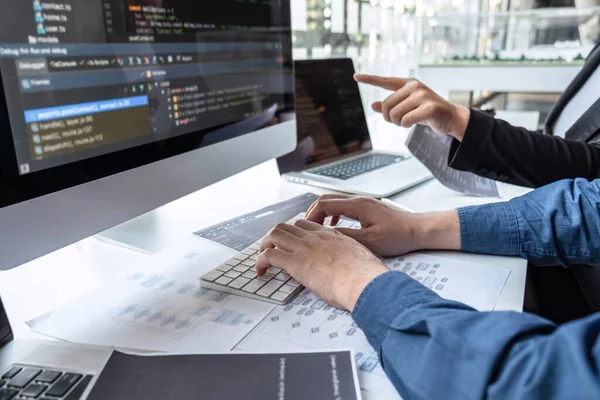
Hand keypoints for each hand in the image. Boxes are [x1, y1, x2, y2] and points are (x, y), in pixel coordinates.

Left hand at [256, 220, 387, 310]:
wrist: (364, 281)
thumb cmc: (367, 275)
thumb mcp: (360, 258)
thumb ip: (350, 257)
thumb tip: (351, 266)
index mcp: (332, 236)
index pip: (307, 226)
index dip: (296, 233)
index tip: (293, 242)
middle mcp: (316, 238)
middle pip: (288, 226)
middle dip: (277, 236)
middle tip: (273, 247)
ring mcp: (304, 248)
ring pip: (275, 235)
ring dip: (265, 245)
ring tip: (263, 256)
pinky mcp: (295, 262)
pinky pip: (269, 256)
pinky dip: (260, 262)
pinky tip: (260, 271)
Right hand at [305, 195, 460, 255]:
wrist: (418, 230)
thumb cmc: (399, 235)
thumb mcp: (369, 241)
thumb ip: (345, 237)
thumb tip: (326, 237)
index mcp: (357, 205)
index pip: (324, 204)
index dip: (311, 216)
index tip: (305, 229)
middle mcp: (358, 200)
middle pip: (326, 200)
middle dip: (312, 214)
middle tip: (306, 229)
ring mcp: (362, 202)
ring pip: (334, 202)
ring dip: (322, 214)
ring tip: (317, 229)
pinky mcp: (366, 208)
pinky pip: (343, 207)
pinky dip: (333, 215)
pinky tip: (334, 227)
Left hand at [354, 74, 469, 140]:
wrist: (450, 118)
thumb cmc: (427, 112)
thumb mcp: (407, 108)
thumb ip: (391, 106)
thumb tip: (373, 106)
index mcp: (408, 84)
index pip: (385, 81)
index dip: (369, 79)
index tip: (355, 76)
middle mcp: (414, 86)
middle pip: (386, 105)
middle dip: (389, 118)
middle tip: (399, 121)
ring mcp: (422, 95)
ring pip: (395, 114)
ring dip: (398, 123)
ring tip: (408, 121)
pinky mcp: (429, 107)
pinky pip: (406, 120)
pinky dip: (406, 125)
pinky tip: (414, 123)